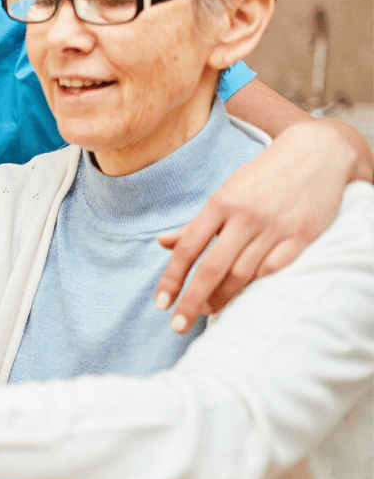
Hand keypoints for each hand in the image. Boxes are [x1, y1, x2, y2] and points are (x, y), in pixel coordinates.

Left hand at [155, 118, 350, 331]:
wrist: (317, 153)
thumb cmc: (263, 176)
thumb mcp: (225, 192)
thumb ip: (195, 223)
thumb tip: (161, 243)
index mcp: (221, 204)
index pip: (188, 248)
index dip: (172, 279)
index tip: (161, 304)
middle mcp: (246, 217)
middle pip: (212, 267)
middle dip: (192, 300)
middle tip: (177, 325)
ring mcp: (275, 227)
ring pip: (242, 273)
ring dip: (222, 298)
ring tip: (208, 310)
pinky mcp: (301, 236)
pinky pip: (273, 269)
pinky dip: (255, 286)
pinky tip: (242, 296)